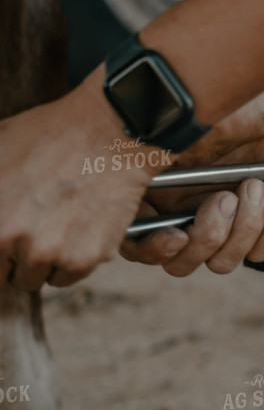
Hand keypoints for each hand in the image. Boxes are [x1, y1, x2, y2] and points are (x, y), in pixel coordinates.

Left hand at [0, 70, 163, 289]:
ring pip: (42, 278)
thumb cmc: (48, 135)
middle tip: (36, 228)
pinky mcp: (89, 256)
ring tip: (60, 225)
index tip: (7, 245)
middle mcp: (17, 244)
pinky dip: (76, 257)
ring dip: (48, 260)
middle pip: (10, 276)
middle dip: (18, 258)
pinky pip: (73, 274)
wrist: (108, 130)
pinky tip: (81, 226)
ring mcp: (54, 253)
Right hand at [119, 51, 263, 276]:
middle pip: (181, 262)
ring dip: (243, 230)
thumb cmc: (225, 99)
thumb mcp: (184, 122)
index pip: (136, 242)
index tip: (177, 236)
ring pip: (222, 261)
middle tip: (225, 198)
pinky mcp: (260, 220)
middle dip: (207, 237)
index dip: (152, 249)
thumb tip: (139, 183)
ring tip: (255, 187)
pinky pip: (262, 250)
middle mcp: (184, 211)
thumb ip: (158, 156)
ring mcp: (223, 219)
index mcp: (153, 192)